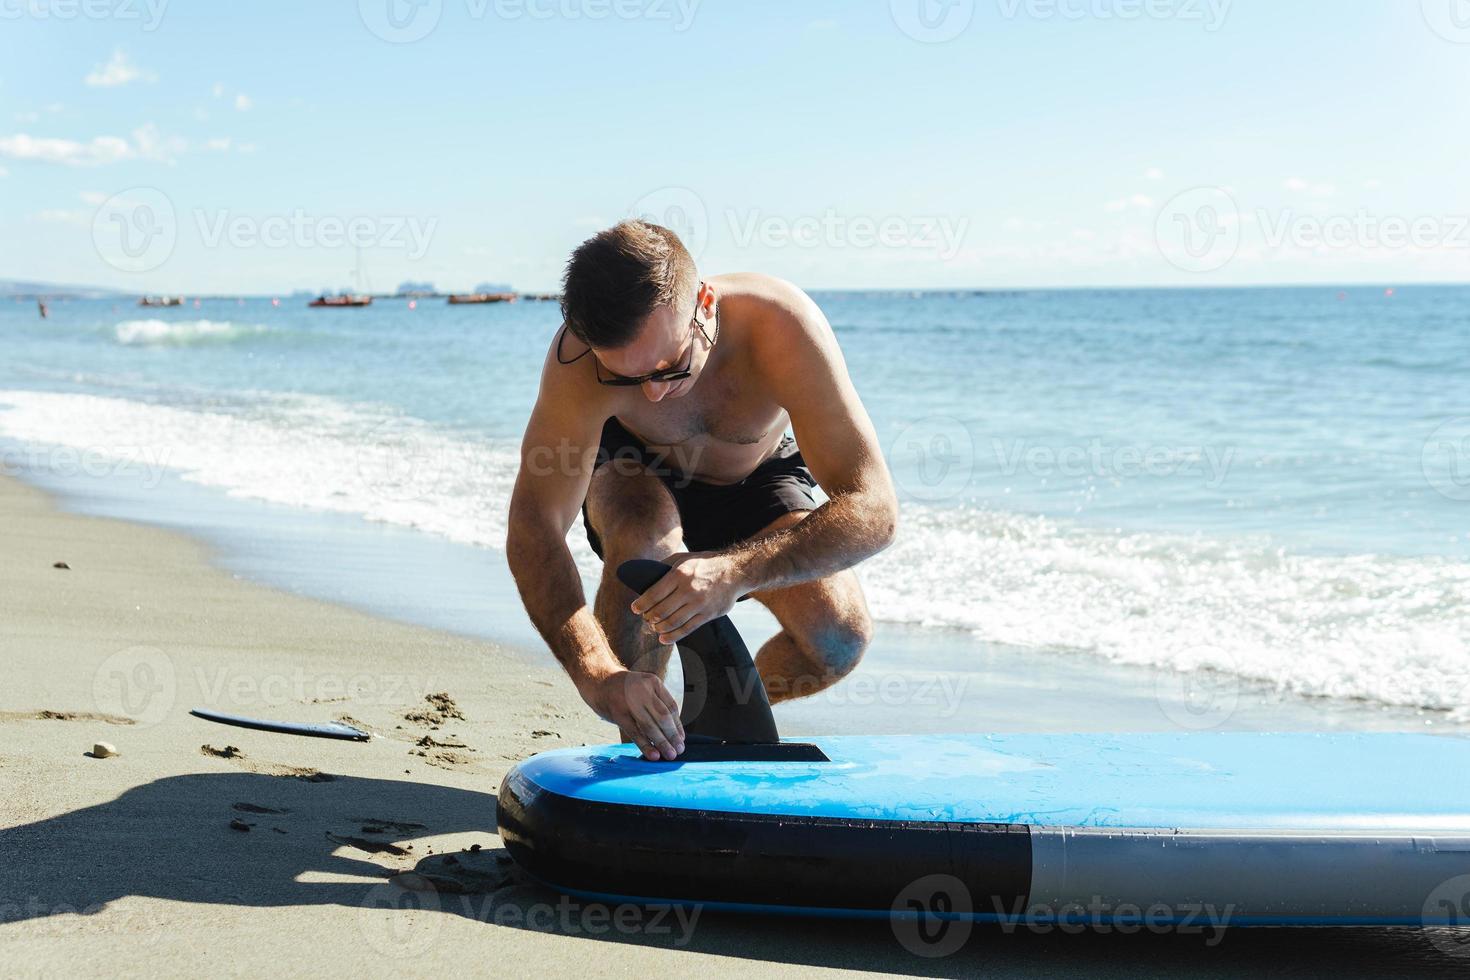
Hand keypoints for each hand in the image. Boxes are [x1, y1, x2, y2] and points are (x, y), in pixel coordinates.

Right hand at [590, 670, 684, 760]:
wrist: (598, 681)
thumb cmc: (623, 691)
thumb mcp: (643, 689)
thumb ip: (656, 704)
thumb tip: (672, 731)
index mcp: (653, 682)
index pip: (671, 707)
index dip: (678, 725)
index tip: (681, 739)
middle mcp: (643, 690)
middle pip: (663, 716)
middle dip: (672, 736)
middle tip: (679, 750)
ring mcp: (630, 701)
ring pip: (650, 726)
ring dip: (662, 742)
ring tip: (670, 755)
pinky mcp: (618, 713)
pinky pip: (635, 732)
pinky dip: (646, 745)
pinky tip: (653, 754)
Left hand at [630, 552, 746, 644]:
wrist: (736, 572)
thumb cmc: (706, 564)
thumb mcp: (684, 558)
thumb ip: (664, 566)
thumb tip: (645, 574)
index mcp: (679, 574)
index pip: (653, 594)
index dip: (641, 604)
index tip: (635, 609)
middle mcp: (688, 590)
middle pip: (661, 611)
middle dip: (648, 617)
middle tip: (645, 618)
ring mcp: (699, 604)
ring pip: (672, 622)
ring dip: (658, 628)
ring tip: (654, 627)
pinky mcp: (708, 615)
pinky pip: (687, 629)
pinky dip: (673, 636)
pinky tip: (664, 638)